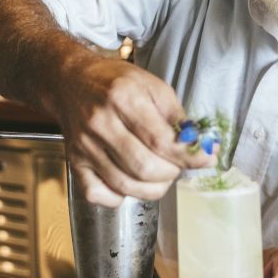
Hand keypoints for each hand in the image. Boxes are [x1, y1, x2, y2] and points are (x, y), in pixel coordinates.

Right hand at [46, 54, 206, 206]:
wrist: (71, 81)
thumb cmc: (114, 82)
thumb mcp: (152, 85)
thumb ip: (176, 116)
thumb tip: (201, 147)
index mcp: (122, 97)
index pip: (162, 141)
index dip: (189, 156)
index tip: (205, 158)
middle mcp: (100, 123)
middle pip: (144, 168)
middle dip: (172, 172)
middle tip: (177, 164)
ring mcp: (84, 145)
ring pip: (125, 186)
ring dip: (153, 188)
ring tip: (160, 174)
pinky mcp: (74, 161)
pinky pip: (99, 195)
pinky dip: (120, 197)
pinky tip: (130, 181)